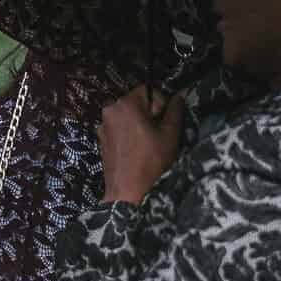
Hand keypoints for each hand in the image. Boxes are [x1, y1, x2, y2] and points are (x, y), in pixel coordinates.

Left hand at [99, 86, 183, 204]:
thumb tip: (179, 95)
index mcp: (125, 104)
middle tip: (157, 134)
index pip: (148, 90)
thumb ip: (175, 111)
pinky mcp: (101, 138)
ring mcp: (103, 124)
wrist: (127, 190)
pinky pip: (118, 127)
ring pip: (127, 115)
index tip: (163, 122)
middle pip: (135, 102)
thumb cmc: (152, 161)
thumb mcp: (170, 134)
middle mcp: (110, 109)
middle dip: (149, 113)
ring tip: (147, 143)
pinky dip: (128, 133)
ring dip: (138, 123)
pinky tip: (135, 149)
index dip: (160, 104)